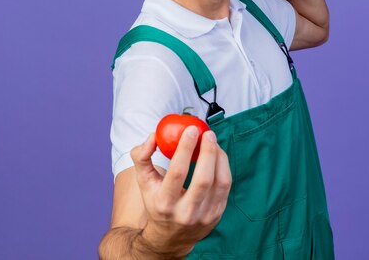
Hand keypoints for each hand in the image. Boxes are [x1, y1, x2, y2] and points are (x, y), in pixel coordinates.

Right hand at [130, 127, 231, 256]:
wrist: (169, 237)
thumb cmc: (156, 202)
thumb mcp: (143, 182)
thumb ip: (142, 156)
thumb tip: (154, 136)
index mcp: (164, 203)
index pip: (177, 173)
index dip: (185, 148)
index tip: (191, 130)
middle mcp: (185, 213)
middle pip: (203, 179)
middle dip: (208, 152)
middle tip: (208, 133)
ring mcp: (204, 216)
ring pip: (220, 182)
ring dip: (219, 157)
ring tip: (213, 142)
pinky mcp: (217, 214)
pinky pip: (226, 186)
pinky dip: (224, 166)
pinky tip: (218, 155)